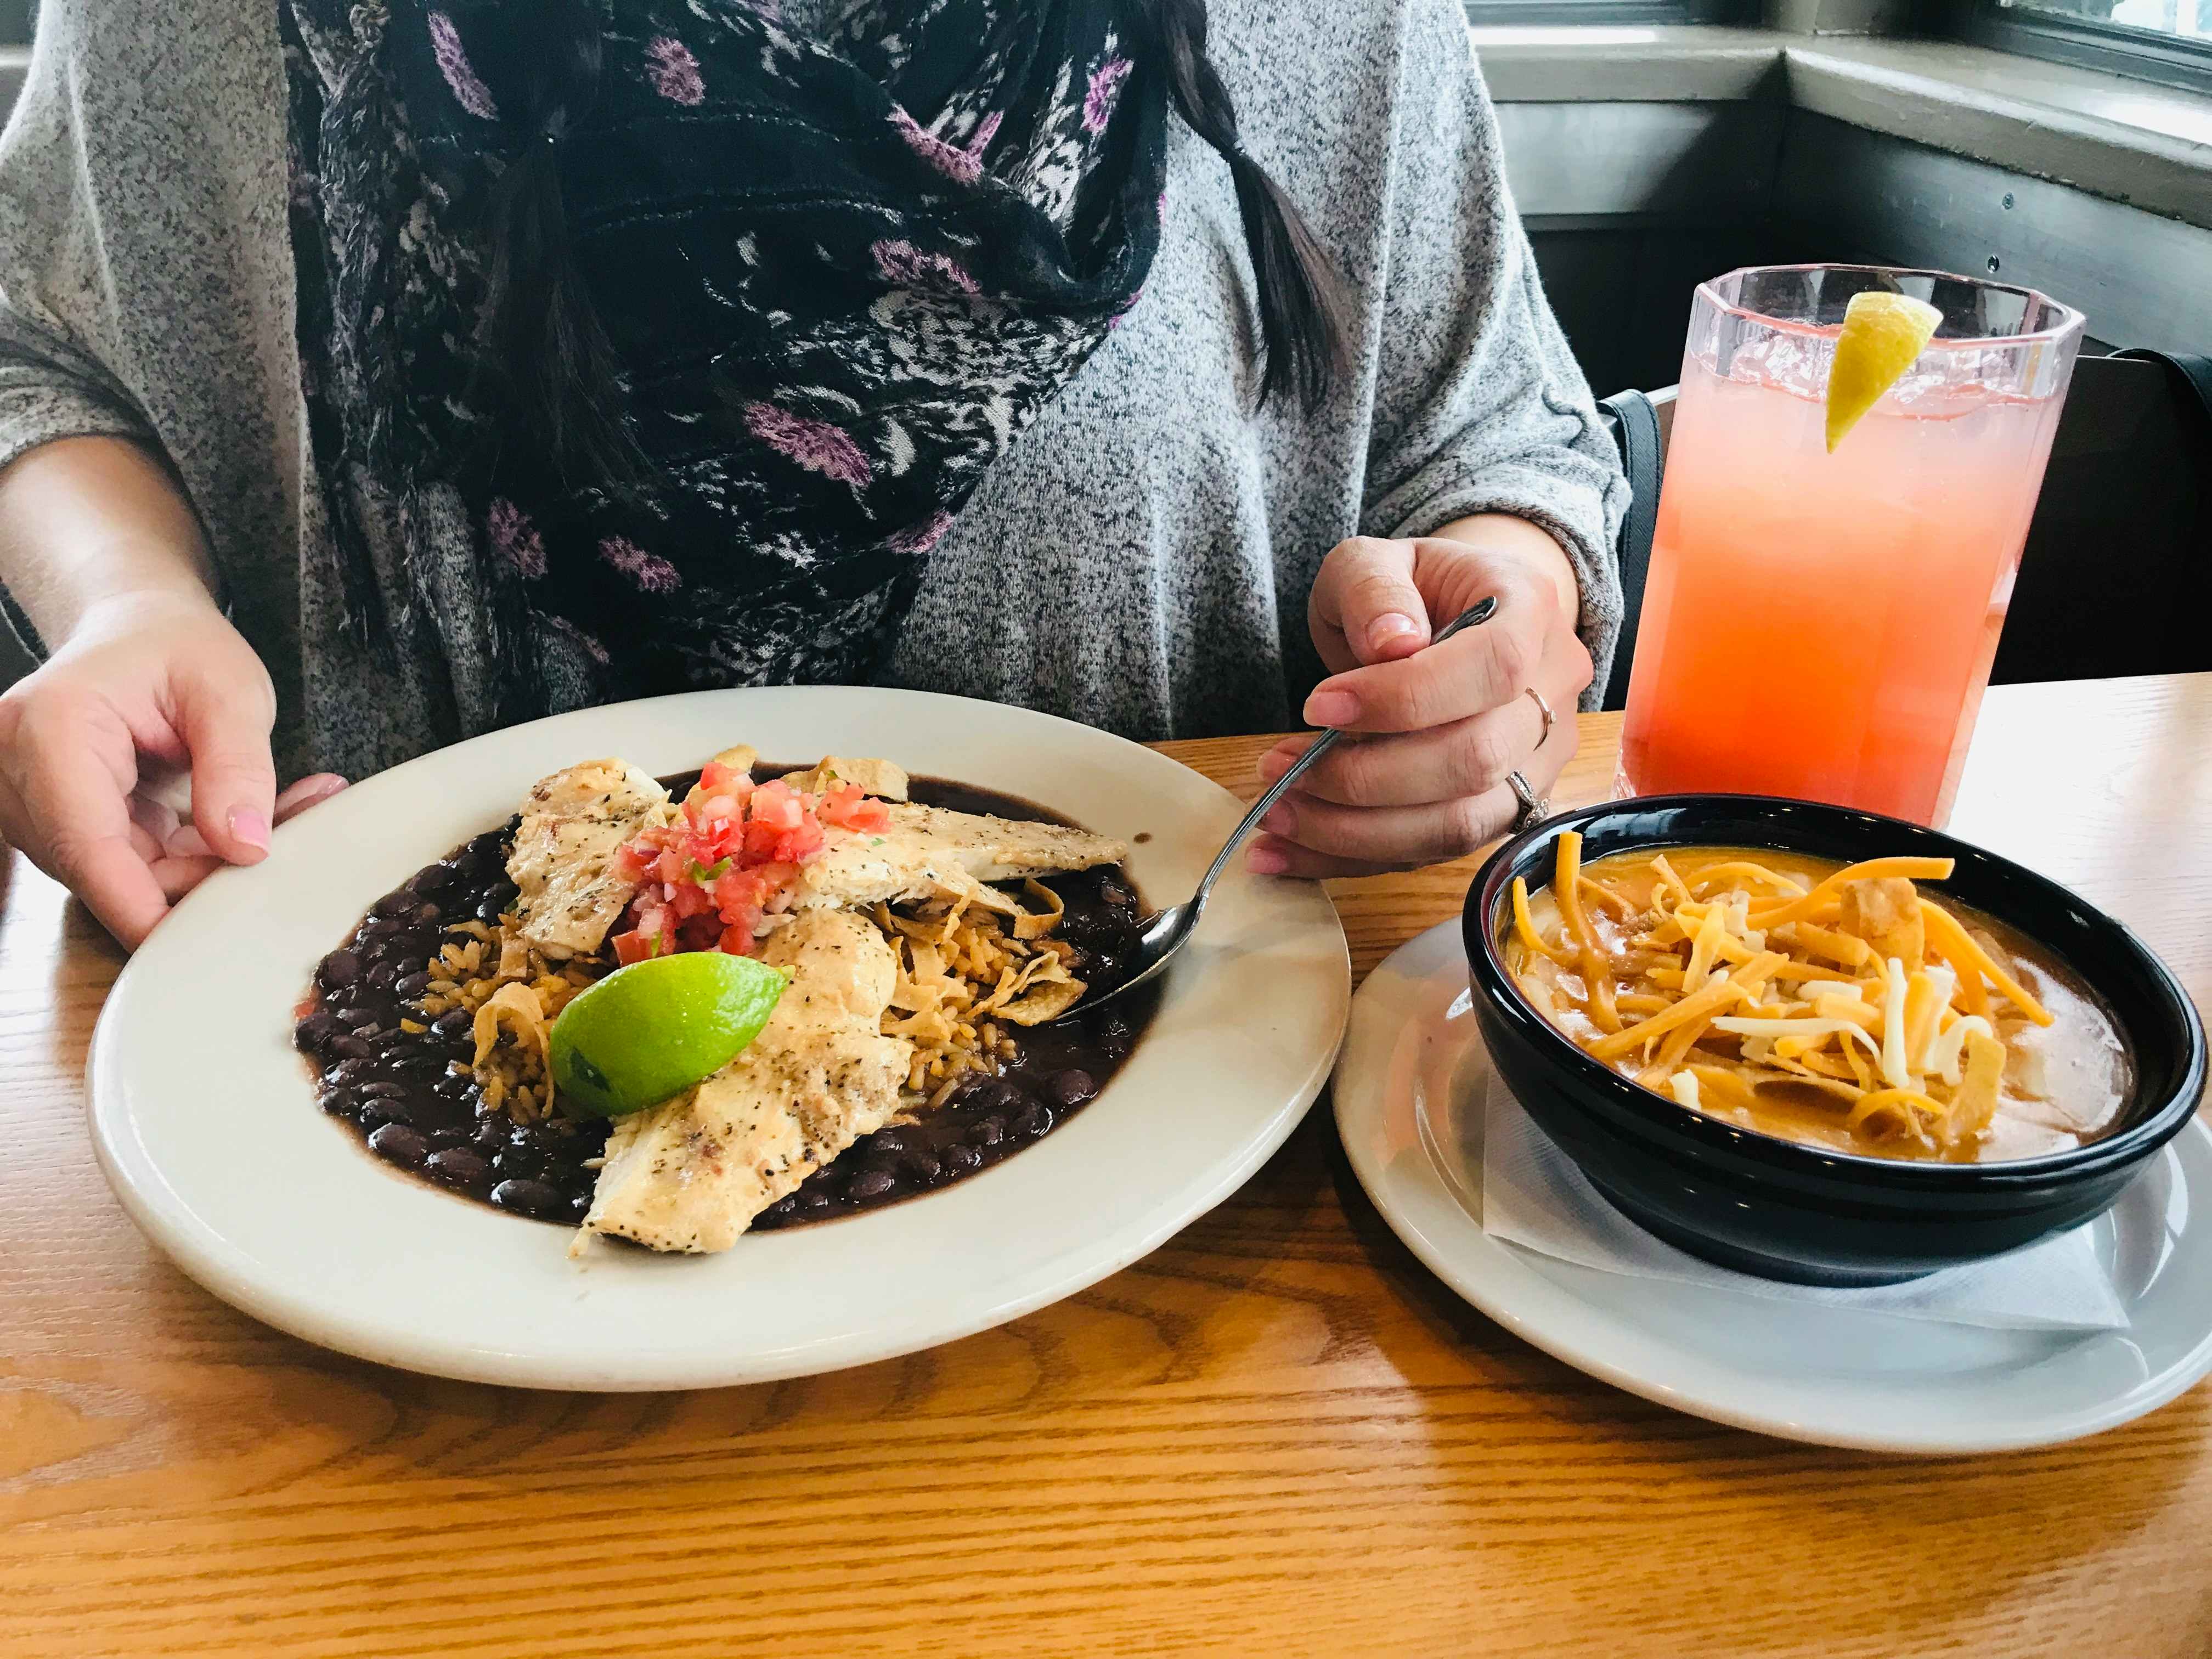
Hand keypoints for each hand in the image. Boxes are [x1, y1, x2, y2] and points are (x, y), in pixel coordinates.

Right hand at [0, 590, 345, 947]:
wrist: (137, 626)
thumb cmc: (176, 644)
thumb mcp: (229, 689)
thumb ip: (238, 766)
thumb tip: (245, 849)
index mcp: (50, 730)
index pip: (89, 847)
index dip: (146, 907)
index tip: (205, 941)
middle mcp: (18, 773)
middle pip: (109, 870)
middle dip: (201, 872)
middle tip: (291, 829)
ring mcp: (31, 803)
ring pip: (123, 875)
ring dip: (202, 862)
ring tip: (277, 811)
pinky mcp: (61, 823)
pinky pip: (129, 865)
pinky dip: (189, 854)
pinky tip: (239, 821)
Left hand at [1251, 522, 1591, 876]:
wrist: (1453, 618)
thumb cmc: (1410, 589)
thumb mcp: (1375, 561)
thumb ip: (1376, 590)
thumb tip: (1389, 646)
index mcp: (1531, 612)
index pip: (1492, 667)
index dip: (1404, 698)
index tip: (1317, 704)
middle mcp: (1551, 695)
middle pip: (1475, 761)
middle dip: (1364, 778)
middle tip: (1276, 769)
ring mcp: (1537, 763)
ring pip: (1459, 826)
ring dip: (1354, 833)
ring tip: (1275, 815)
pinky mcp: (1502, 813)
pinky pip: (1431, 854)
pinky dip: (1353, 858)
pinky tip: (1287, 852)